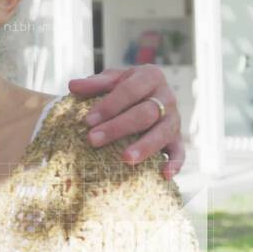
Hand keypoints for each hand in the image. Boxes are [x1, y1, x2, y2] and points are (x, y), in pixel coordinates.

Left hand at [67, 66, 184, 178]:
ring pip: (162, 132)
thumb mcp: (113, 79)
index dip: (109, 105)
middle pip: (144, 113)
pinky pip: (180, 151)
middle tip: (93, 140)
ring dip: (145, 146)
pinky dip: (175, 163)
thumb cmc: (127, 87)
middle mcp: (167, 97)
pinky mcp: (177, 138)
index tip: (87, 121)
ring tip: (126, 159)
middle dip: (118, 128)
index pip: (129, 90)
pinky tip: (164, 175)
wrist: (150, 93)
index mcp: (151, 76)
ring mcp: (174, 119)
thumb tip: (72, 86)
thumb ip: (95, 83)